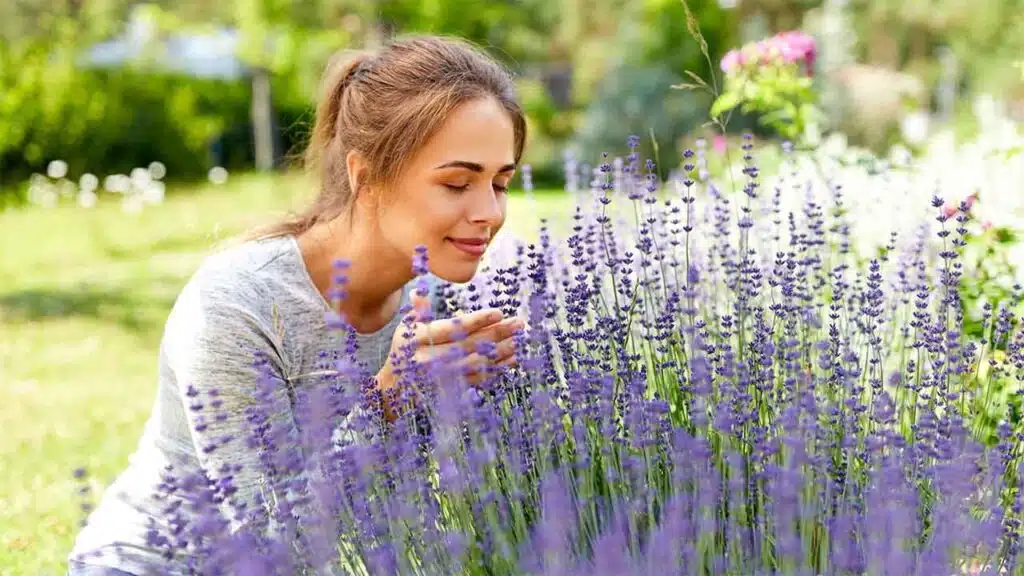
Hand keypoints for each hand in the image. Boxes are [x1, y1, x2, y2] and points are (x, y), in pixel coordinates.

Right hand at [373, 292, 522, 417]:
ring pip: (476, 363)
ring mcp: (441, 377)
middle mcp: (429, 359)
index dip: (476, 321)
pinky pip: (478, 378)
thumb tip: (420, 290)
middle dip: (496, 334)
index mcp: (418, 339)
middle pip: (469, 345)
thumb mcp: (406, 328)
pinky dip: (497, 369)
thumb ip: (419, 310)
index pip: (452, 329)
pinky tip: (512, 360)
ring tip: (519, 341)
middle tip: (519, 323)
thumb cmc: (406, 349)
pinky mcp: (451, 389)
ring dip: (501, 352)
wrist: (396, 386)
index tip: (498, 312)